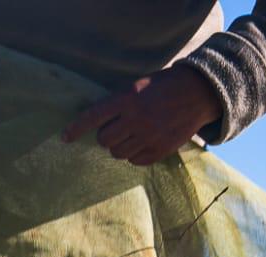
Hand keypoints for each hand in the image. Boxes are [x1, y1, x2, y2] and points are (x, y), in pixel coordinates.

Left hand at [62, 65, 223, 165]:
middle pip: (104, 140)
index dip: (76, 128)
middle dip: (106, 136)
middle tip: (117, 129)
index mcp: (128, 99)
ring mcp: (149, 135)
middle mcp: (136, 118)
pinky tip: (143, 143)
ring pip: (118, 153)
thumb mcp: (140, 86)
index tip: (64, 137)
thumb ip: (119, 103)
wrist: (201, 91)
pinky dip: (135, 155)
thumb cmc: (166, 86)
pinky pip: (135, 161)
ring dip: (120, 146)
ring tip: (132, 135)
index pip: (93, 116)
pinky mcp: (160, 149)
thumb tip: (98, 122)